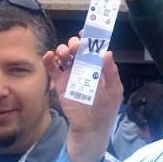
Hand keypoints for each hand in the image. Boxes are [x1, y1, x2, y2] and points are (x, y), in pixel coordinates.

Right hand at [44, 36, 122, 161]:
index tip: (86, 33)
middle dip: (75, 42)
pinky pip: (52, 68)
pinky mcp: (60, 82)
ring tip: (65, 54)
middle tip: (76, 47)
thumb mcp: (114, 90)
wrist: (91, 128)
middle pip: (76, 47)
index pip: (92, 46)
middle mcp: (83, 65)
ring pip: (63, 54)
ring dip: (62, 49)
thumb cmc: (105, 108)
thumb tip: (107, 53)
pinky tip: (50, 56)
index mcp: (97, 64)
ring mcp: (70, 72)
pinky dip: (49, 60)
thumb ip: (111, 72)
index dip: (89, 37)